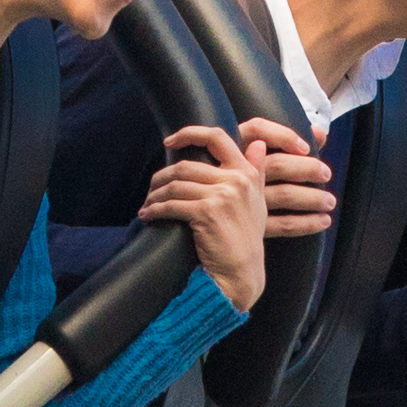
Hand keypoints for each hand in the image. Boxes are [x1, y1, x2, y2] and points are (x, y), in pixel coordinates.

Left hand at [145, 121, 273, 311]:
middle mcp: (236, 180)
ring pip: (175, 185)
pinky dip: (155, 210)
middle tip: (152, 189)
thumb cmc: (246, 239)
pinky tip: (148, 215)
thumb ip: (256, 171)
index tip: (170, 141)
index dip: (190, 133)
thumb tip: (258, 144)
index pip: (217, 137)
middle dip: (162, 177)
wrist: (241, 273)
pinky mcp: (206, 213)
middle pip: (186, 165)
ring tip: (148, 204)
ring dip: (155, 195)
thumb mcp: (258, 201)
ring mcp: (222, 196)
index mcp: (246, 173)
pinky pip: (171, 205)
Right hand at [232, 116, 339, 244]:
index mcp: (234, 150)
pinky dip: (305, 223)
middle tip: (326, 173)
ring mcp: (242, 200)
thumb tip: (320, 133)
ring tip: (330, 202)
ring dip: (311, 198)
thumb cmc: (226, 180)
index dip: (282, 134)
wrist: (189, 216)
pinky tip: (322, 222)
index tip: (304, 146)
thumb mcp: (247, 155)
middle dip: (306, 168)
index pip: (257, 130)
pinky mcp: (248, 224)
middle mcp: (238, 173)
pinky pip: (281, 224)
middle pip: (277, 164)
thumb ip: (284, 141)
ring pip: (283, 195)